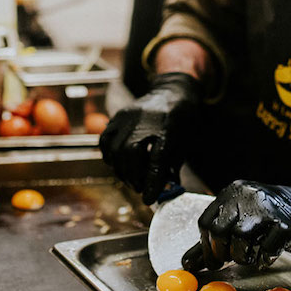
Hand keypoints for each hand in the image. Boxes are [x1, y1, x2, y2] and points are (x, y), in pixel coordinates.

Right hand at [99, 72, 201, 204]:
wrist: (172, 91)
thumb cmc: (182, 120)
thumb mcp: (185, 143)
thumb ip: (173, 166)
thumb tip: (167, 190)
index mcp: (168, 129)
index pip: (157, 160)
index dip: (151, 182)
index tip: (148, 198)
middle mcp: (146, 121)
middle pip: (131, 154)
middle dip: (133, 176)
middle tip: (139, 187)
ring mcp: (129, 117)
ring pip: (116, 149)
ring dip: (121, 170)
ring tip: (130, 178)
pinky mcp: (118, 116)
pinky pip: (105, 140)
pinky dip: (109, 156)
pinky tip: (118, 163)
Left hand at [181, 180, 290, 270]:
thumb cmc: (273, 215)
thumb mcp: (241, 219)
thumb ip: (213, 241)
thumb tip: (187, 263)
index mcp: (233, 192)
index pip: (206, 222)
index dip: (206, 246)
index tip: (214, 259)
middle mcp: (248, 196)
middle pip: (220, 230)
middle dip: (223, 252)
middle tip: (233, 259)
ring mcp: (268, 209)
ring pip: (240, 238)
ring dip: (243, 256)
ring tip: (251, 256)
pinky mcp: (286, 224)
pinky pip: (266, 247)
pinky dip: (263, 258)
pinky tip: (266, 255)